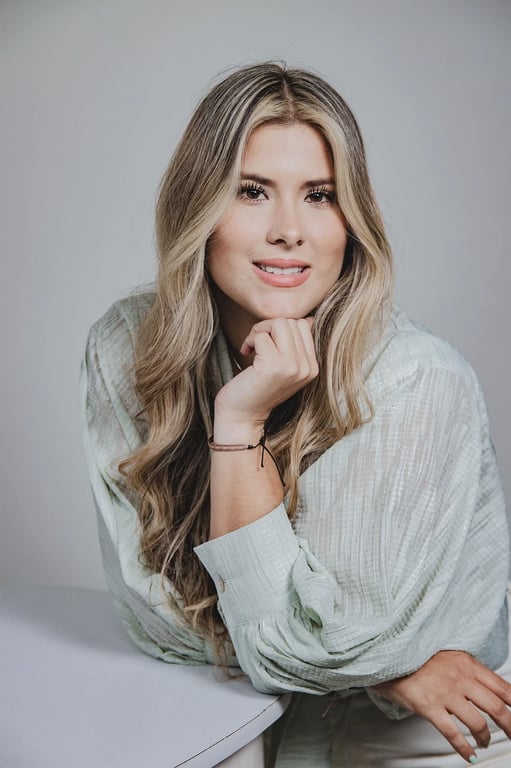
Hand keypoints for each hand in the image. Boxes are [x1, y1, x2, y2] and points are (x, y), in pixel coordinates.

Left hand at [214, 317, 317, 434]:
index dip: (281, 328)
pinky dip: (250, 341)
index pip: (304, 325)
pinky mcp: (273, 367)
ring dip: (259, 331)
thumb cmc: (258, 387)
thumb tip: (308, 318)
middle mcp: (307, 367)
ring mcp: (292, 367)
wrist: (242, 416)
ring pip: (279, 323)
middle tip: (256, 343)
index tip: (268, 343)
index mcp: (312, 367)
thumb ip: (295, 345)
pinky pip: (262, 336)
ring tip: (252, 347)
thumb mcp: (285, 366)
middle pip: (291, 321)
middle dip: (269, 326)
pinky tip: (246, 354)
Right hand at [373, 651, 510, 763]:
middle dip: (510, 727)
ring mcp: (445, 693)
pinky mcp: (429, 706)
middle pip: (496, 708)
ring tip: (485, 743)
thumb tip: (488, 690)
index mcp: (467, 663)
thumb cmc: (417, 656)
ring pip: (478, 723)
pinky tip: (468, 755)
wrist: (389, 654)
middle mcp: (460, 677)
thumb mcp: (448, 656)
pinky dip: (464, 748)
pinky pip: (453, 733)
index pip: (502, 686)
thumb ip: (468, 670)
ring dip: (486, 738)